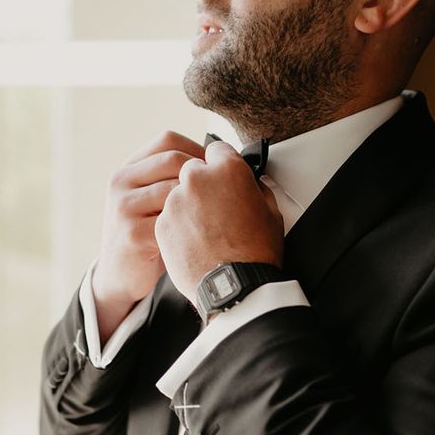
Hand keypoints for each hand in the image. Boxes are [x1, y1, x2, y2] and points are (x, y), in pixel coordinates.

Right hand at [92, 131, 204, 342]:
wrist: (121, 275)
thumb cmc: (149, 233)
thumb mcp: (152, 198)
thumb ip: (172, 177)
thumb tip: (222, 158)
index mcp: (129, 168)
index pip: (167, 139)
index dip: (198, 149)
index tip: (217, 167)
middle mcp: (121, 182)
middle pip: (173, 159)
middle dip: (203, 173)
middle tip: (223, 192)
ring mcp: (124, 207)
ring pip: (175, 189)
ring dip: (201, 201)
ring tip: (215, 215)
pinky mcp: (132, 235)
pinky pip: (173, 221)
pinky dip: (193, 227)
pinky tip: (203, 236)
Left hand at [154, 141, 283, 304]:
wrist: (233, 286)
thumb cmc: (255, 252)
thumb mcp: (271, 212)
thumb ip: (257, 189)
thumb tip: (252, 184)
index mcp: (227, 170)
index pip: (217, 149)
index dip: (221, 162)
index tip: (221, 173)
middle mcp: (197, 179)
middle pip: (193, 169)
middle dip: (203, 183)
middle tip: (215, 206)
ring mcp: (176, 201)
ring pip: (178, 193)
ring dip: (189, 205)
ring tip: (207, 229)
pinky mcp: (163, 223)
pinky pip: (169, 216)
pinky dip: (178, 225)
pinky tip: (195, 241)